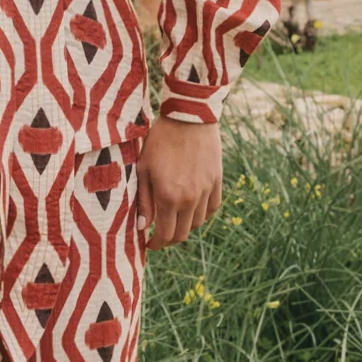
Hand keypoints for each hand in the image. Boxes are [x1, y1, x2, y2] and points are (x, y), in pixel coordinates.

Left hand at [136, 117, 221, 248]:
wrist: (188, 117)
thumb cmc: (159, 140)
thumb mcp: (143, 169)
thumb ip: (144, 201)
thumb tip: (143, 227)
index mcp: (169, 197)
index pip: (165, 235)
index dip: (156, 244)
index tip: (149, 244)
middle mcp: (190, 199)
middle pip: (182, 234)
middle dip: (169, 239)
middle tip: (159, 236)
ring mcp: (206, 191)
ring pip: (198, 223)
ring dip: (185, 226)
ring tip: (173, 220)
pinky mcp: (217, 181)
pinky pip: (212, 208)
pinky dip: (202, 214)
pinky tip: (192, 209)